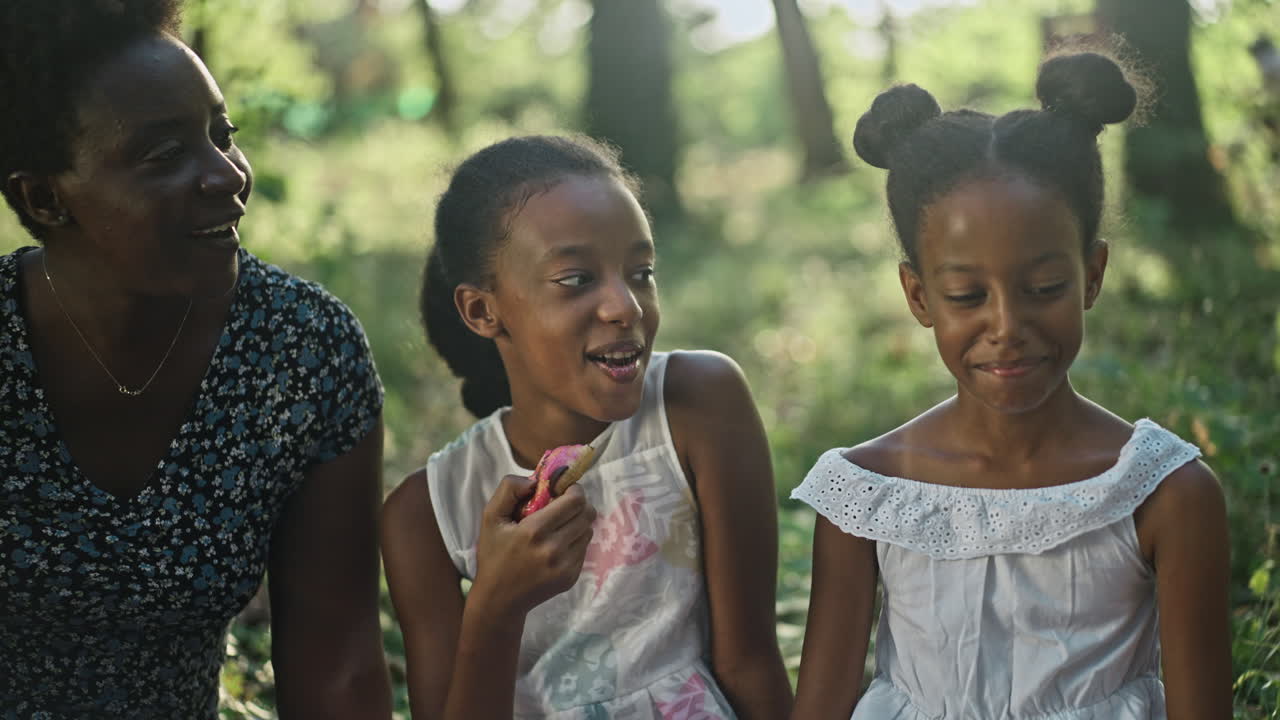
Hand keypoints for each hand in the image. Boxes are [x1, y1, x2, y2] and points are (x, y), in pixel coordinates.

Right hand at [470, 474, 595, 622]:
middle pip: (587, 514)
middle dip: (578, 504)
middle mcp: (554, 549)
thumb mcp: (491, 517)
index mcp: (534, 531)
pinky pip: (583, 548)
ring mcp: (565, 566)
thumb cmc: (494, 554)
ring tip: (558, 527)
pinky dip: (574, 541)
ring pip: (588, 530)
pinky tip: (556, 546)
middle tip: (562, 505)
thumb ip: (509, 489)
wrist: (499, 599)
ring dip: (577, 523)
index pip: (575, 501)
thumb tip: (535, 480)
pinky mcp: (571, 577)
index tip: (562, 490)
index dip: (573, 490)